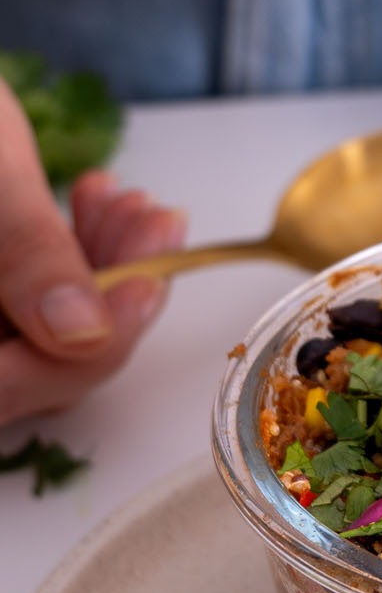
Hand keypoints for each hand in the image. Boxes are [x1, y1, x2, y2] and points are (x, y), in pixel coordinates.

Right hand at [0, 79, 185, 426]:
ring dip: (103, 275)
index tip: (146, 284)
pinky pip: (40, 308)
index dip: (85, 355)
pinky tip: (99, 202)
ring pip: (46, 341)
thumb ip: (25, 250)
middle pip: (34, 372)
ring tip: (128, 202)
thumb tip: (81, 334)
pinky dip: (80, 260)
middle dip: (109, 302)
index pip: (4, 390)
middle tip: (156, 226)